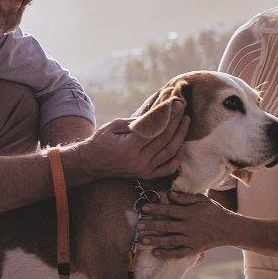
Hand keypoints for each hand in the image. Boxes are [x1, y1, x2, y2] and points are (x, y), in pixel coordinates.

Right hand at [69, 109, 184, 180]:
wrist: (91, 163)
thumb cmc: (101, 140)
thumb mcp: (115, 126)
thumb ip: (137, 122)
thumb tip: (159, 114)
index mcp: (128, 148)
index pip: (154, 129)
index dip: (167, 115)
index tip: (175, 103)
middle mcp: (138, 161)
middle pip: (164, 139)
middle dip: (176, 121)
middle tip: (183, 107)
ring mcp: (143, 170)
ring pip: (169, 152)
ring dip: (180, 135)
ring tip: (185, 121)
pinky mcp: (146, 175)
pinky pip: (167, 168)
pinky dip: (177, 157)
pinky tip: (182, 145)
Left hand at [135, 191, 242, 258]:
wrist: (229, 229)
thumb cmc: (213, 211)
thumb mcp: (202, 200)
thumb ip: (185, 197)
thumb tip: (169, 194)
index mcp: (191, 213)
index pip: (170, 211)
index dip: (156, 209)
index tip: (143, 209)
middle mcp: (190, 227)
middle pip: (168, 226)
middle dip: (152, 225)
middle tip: (138, 226)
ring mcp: (192, 239)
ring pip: (171, 240)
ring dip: (156, 240)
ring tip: (142, 240)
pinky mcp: (194, 249)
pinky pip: (179, 253)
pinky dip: (168, 254)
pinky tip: (156, 253)